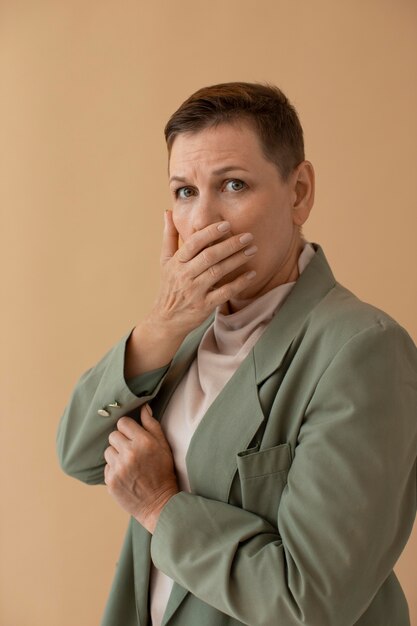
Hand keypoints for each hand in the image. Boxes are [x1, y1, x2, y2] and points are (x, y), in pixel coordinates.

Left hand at [104, 404, 178, 533]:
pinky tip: (126, 475)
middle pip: (113, 435)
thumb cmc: (163, 472)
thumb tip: (143, 407)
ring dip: (116, 455)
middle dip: (121, 441)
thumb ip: (152, 425)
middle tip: (132, 451)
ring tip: (129, 464)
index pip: (123, 423)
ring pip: (108, 451)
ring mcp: (119, 469)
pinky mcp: (111, 481)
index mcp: (144, 442)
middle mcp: (130, 454)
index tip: (133, 435)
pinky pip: (106, 467)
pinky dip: (114, 469)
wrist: (159, 504)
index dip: (128, 428)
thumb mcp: (164, 446)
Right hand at [148, 210, 257, 338]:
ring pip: (218, 272)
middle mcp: (185, 275)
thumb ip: (169, 236)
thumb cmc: (169, 286)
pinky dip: (239, 283)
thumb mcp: (165, 261)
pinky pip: (224, 293)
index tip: (226, 224)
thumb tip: (167, 212)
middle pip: (209, 256)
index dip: (210, 233)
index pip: (193, 243)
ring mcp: (194, 291)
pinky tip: (251, 274)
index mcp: (176, 262)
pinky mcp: (204, 306)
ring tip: (252, 250)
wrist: (165, 319)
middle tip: (248, 236)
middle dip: (230, 244)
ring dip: (237, 260)